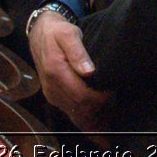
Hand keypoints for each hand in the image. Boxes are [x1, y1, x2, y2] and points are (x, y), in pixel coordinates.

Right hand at [29, 11, 109, 132]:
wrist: (40, 34)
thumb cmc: (58, 31)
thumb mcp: (69, 33)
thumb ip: (78, 52)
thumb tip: (89, 72)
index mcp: (55, 71)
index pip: (81, 95)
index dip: (99, 98)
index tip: (112, 91)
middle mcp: (51, 87)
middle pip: (79, 109)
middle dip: (99, 110)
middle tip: (116, 104)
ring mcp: (51, 94)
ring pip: (74, 114)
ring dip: (93, 119)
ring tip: (111, 118)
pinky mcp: (53, 97)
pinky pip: (70, 112)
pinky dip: (84, 119)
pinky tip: (97, 124)